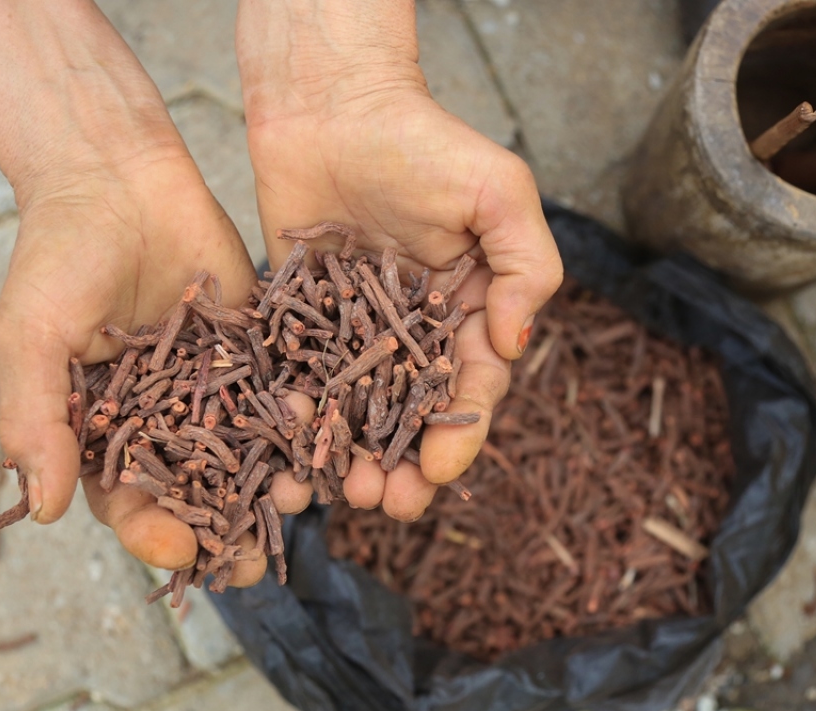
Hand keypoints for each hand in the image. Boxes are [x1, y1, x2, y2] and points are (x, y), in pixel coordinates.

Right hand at [0, 0, 274, 582]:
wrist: (116, 174)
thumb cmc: (57, 255)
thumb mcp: (31, 336)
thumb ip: (34, 419)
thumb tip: (41, 509)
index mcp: (101, 430)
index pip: (127, 502)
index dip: (152, 532)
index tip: (182, 551)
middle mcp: (163, 419)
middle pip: (195, 493)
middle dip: (223, 529)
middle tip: (253, 561)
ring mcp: (215, 387)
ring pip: (248, 450)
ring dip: (271, 479)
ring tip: (298, 497)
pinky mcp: (257, 348)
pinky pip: (280, 390)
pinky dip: (301, 416)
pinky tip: (325, 436)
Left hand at [238, 2, 563, 520]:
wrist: (330, 103)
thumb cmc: (423, 141)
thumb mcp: (499, 192)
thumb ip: (526, 267)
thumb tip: (514, 345)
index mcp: (469, 311)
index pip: (471, 389)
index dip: (457, 436)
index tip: (437, 472)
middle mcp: (414, 332)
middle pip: (414, 416)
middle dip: (405, 466)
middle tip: (386, 502)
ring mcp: (355, 333)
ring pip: (358, 414)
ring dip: (354, 458)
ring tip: (341, 490)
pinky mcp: (301, 323)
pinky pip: (302, 380)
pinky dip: (299, 420)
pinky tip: (289, 451)